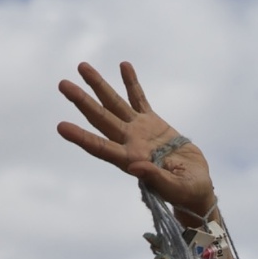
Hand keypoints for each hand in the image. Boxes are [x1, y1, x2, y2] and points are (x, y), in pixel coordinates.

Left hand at [56, 62, 215, 223]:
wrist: (195, 185)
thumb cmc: (186, 192)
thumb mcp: (174, 188)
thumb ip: (155, 178)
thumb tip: (134, 167)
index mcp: (130, 160)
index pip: (100, 147)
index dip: (81, 137)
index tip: (62, 127)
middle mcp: (129, 142)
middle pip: (101, 118)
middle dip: (82, 101)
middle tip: (63, 84)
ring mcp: (139, 130)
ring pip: (114, 103)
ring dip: (98, 85)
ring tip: (82, 66)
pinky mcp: (152, 121)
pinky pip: (139, 98)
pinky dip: (131, 82)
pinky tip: (123, 65)